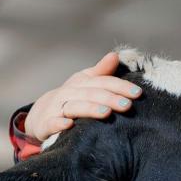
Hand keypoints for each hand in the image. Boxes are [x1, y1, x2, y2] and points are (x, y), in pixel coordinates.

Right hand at [24, 51, 142, 140]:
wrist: (41, 114)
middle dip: (109, 98)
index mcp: (80, 83)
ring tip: (106, 113)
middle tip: (127, 105)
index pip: (102, 82)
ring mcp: (56, 109)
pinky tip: (69, 125)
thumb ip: (101, 72)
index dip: (120, 86)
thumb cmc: (71, 98)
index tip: (138, 93)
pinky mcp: (45, 125)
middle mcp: (68, 93)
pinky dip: (58, 123)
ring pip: (74, 107)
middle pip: (90, 94)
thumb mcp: (84, 84)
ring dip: (89, 109)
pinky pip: (51, 123)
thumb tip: (115, 55)